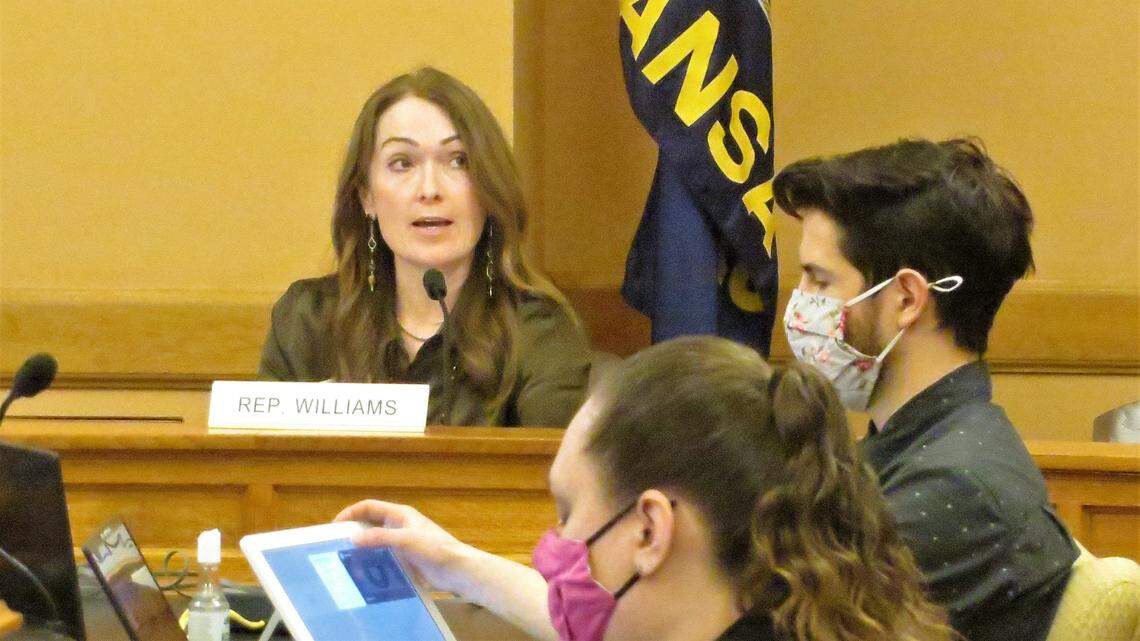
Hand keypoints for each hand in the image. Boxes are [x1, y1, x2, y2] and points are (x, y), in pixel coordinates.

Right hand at [334, 499, 472, 595]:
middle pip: (370, 524)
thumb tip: (353, 539)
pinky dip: (372, 562)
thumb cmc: (435, 549)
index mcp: (399, 514)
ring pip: (375, 542)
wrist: (456, 570)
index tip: (335, 526)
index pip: (369, 507)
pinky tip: (363, 573)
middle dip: (353, 532)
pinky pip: (382, 557)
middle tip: (336, 545)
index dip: (351, 513)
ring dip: (362, 549)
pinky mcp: (404, 559)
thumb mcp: (406, 540)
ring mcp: (401, 543)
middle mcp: (399, 526)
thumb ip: (380, 537)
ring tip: (346, 561)